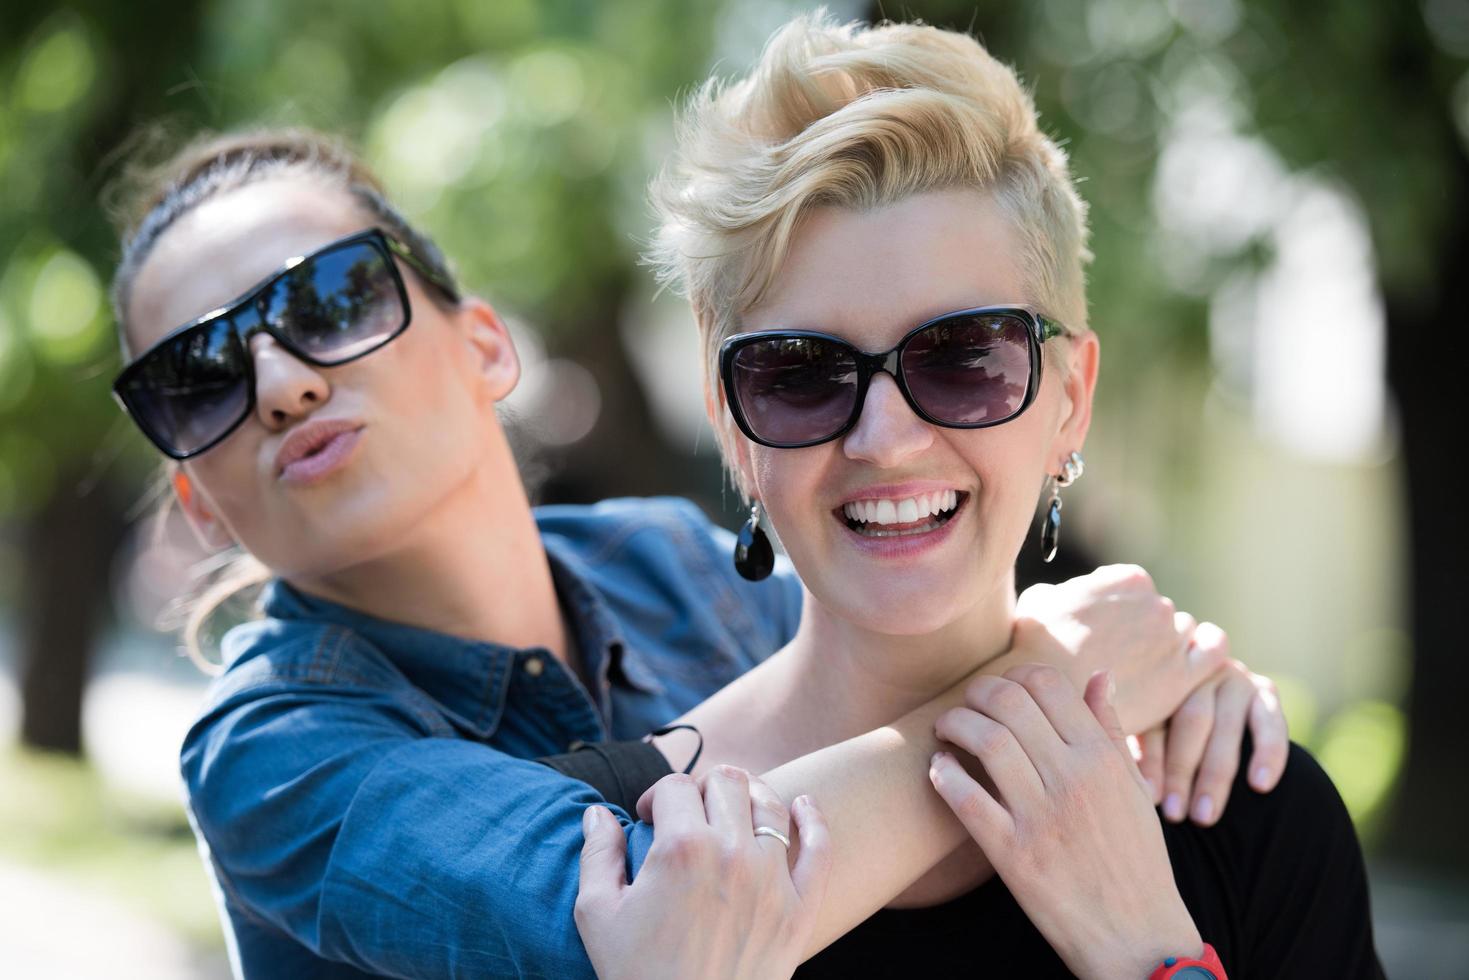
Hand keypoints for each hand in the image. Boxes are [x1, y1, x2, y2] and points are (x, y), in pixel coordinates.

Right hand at [575, 766, 831, 979]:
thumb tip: (597, 814)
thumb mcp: (597, 914)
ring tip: (733, 810)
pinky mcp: (799, 909)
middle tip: (689, 813)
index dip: (658, 796)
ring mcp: (772, 880)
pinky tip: (803, 806)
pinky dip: (814, 820)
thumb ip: (597, 855)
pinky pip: (820, 848)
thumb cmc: (637, 975)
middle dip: (702, 787)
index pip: (675, 786)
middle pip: (727, 781)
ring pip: (770, 803)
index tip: (650, 819)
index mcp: (680, 849)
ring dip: (749, 795)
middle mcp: (731, 853)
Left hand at [930, 664, 1201, 979]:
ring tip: (947, 731)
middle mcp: (1073, 780)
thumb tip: (1100, 674)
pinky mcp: (1014, 856)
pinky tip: (940, 768)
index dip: (1013, 675)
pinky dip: (944, 775)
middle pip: (1009, 702)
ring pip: (987, 741)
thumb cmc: (1136, 858)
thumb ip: (1111, 729)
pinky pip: (967, 800)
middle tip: (965, 705)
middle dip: (976, 692)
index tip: (999, 689)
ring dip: (955, 724)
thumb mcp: (1134, 789)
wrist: (1137, 936)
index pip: (1048, 684)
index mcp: (1102, 758)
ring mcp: (1042, 817)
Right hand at [1014, 565, 1223, 733]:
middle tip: (1117, 654)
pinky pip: (1214, 653)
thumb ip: (1065, 589)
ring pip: (1183, 633)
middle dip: (1141, 628)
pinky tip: (1189, 661)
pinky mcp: (1183, 676)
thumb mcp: (1040, 599)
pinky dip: (1207, 650)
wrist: (1044, 696)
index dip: (1116, 607)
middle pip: (1158, 611)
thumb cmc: (1035, 646)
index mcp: (1129, 581)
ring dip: (1167, 644)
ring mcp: (1173, 641)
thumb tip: (1067, 593)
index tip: (1100, 628)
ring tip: (1141, 667)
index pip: (1134, 588)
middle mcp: (1157, 605)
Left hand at [1131, 623, 1289, 825]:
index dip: (1150, 761)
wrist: (1220, 707)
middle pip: (1189, 722)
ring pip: (1225, 727)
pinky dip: (1268, 754)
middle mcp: (1198, 673)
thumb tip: (1129, 785)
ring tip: (1205, 816)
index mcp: (1161, 679)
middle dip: (1180, 772)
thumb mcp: (1147, 729)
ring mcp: (1234, 678)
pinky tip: (1260, 785)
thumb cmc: (1167, 734)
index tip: (1148, 798)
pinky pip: (1271, 723)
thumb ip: (1132, 745)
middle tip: (1174, 814)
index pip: (1155, 719)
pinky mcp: (1266, 691)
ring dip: (1214, 776)